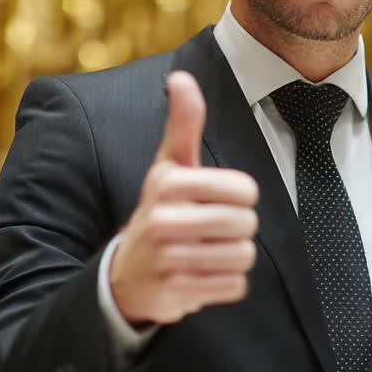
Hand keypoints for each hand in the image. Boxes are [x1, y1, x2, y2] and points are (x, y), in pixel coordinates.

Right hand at [109, 71, 259, 325]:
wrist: (126, 273)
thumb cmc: (160, 210)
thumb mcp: (169, 166)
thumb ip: (183, 124)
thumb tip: (181, 77)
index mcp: (168, 183)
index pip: (245, 190)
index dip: (243, 198)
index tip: (222, 201)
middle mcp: (163, 219)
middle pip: (245, 225)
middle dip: (238, 230)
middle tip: (214, 231)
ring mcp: (166, 258)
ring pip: (242, 257)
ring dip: (233, 258)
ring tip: (208, 253)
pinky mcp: (174, 293)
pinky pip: (233, 286)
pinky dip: (226, 284)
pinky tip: (203, 275)